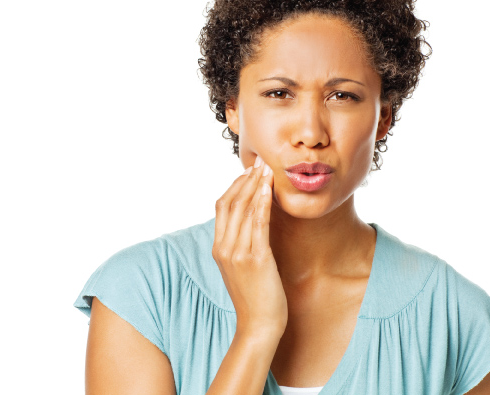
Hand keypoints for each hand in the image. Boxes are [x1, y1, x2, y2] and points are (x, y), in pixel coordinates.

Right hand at [213, 155, 286, 340]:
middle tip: (261, 164)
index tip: (250, 172)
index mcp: (218, 248)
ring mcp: (238, 254)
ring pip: (243, 209)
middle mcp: (224, 248)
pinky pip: (258, 224)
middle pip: (230, 203)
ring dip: (256, 186)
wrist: (259, 325)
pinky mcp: (255, 259)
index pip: (222, 207)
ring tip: (268, 170)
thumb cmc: (255, 297)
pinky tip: (270, 190)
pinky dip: (263, 203)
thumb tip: (252, 223)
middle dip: (246, 180)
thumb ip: (241, 245)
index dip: (235, 186)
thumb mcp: (241, 267)